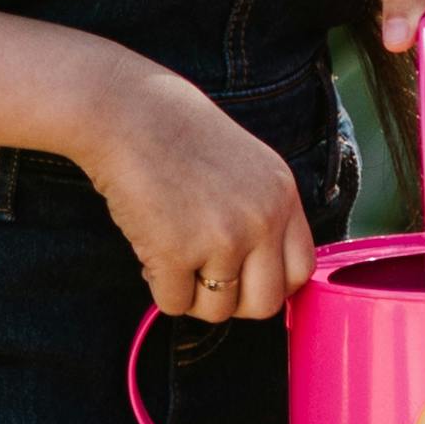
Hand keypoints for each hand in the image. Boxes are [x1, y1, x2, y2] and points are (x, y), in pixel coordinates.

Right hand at [82, 56, 317, 330]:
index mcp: (282, 194)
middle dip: (232, 301)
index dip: (271, 284)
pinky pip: (174, 304)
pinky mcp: (176, 253)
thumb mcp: (246, 164)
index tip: (244, 279)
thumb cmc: (175, 132)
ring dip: (191, 294)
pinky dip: (158, 286)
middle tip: (204, 277)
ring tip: (172, 255)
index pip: (300, 271)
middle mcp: (261, 219)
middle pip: (265, 304)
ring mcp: (221, 239)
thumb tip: (258, 273)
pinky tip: (150, 249)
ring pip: (217, 311)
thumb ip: (261, 212)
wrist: (124, 112)